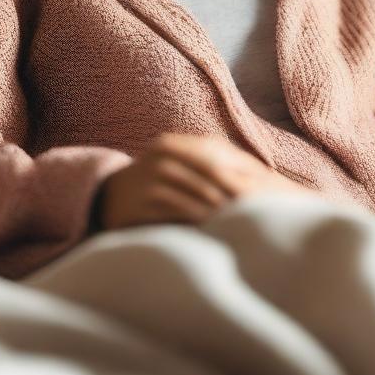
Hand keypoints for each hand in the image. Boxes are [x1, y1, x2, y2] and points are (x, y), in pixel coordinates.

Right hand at [93, 132, 312, 231]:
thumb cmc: (153, 184)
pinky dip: (200, 221)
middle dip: (238, 194)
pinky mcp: (143, 202)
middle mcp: (163, 157)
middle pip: (211, 175)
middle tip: (263, 210)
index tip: (267, 191)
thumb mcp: (175, 164)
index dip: (242, 172)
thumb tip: (257, 174)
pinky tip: (216, 230)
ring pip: (198, 194)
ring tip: (247, 222)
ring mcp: (152, 178)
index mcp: (173, 144)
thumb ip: (208, 163)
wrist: (107, 198)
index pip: (216, 155)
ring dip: (223, 210)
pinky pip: (179, 212)